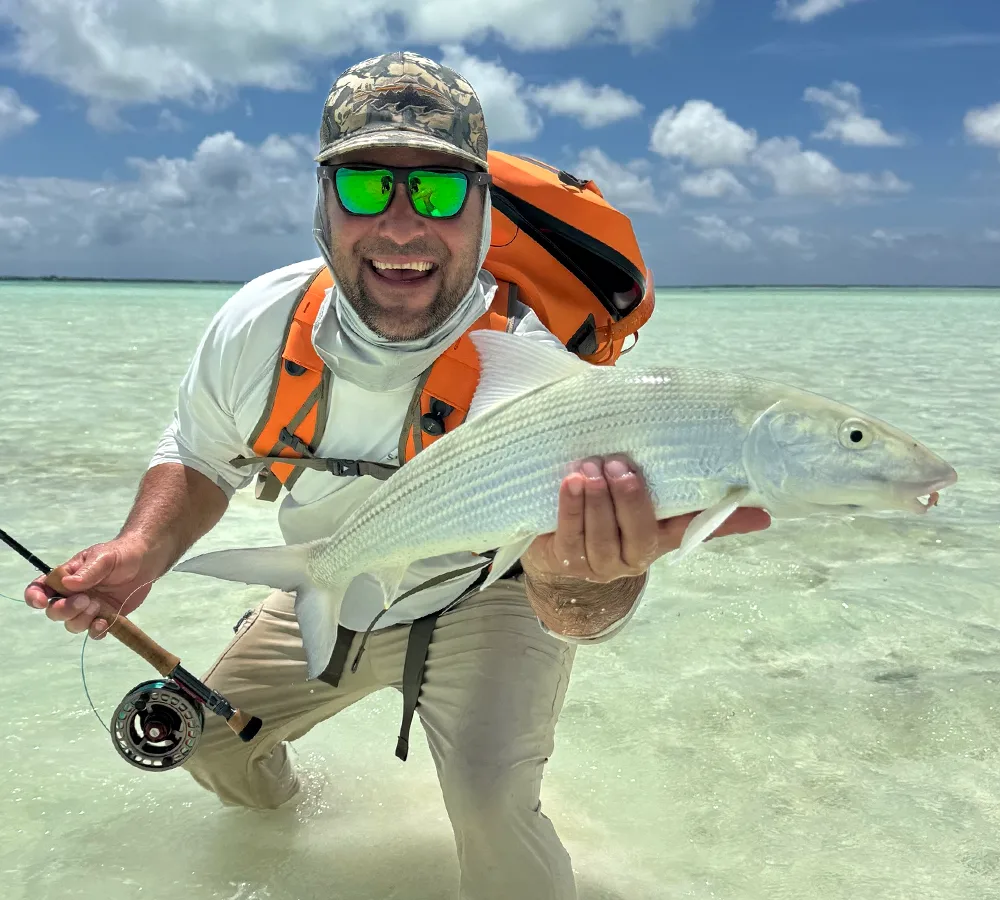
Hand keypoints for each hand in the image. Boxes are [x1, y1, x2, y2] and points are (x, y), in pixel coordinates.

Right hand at [23, 538, 155, 639]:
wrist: (145, 563)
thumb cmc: (120, 555)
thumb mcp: (104, 557)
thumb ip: (88, 571)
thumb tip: (67, 584)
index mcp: (66, 578)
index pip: (40, 588)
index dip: (35, 597)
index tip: (42, 602)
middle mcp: (73, 595)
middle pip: (55, 612)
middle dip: (65, 610)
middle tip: (86, 600)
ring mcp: (88, 608)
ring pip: (72, 625)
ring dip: (82, 620)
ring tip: (99, 606)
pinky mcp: (104, 617)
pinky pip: (93, 632)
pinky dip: (96, 631)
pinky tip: (105, 623)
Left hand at [521, 455, 770, 583]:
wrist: (558, 548)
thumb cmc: (606, 516)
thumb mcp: (641, 503)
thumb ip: (677, 494)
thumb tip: (740, 487)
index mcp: (658, 541)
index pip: (696, 530)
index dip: (727, 524)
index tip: (761, 514)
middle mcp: (632, 557)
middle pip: (637, 533)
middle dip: (628, 499)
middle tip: (619, 465)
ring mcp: (599, 564)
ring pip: (600, 535)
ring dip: (596, 500)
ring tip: (591, 467)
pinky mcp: (566, 559)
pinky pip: (570, 534)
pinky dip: (570, 507)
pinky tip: (571, 482)